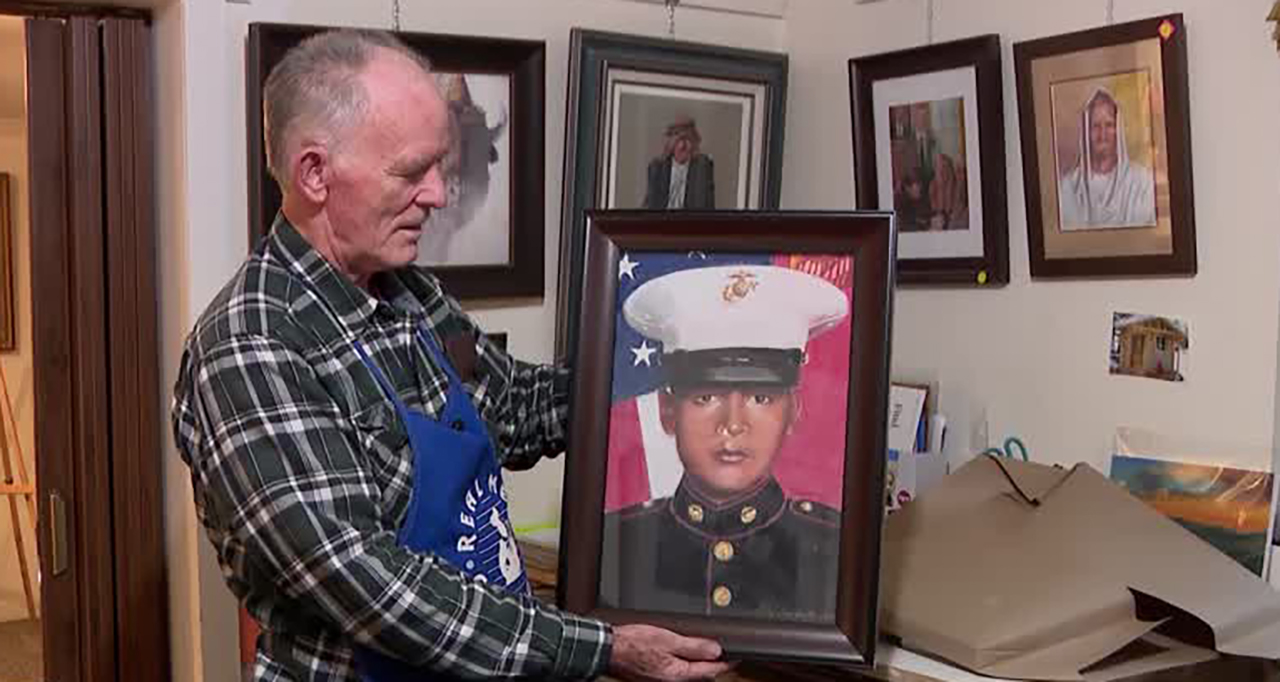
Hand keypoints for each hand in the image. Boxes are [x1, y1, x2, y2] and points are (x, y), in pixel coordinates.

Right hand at [608, 623, 733, 680]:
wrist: (609, 649)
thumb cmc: (632, 644)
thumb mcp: (668, 640)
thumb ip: (694, 646)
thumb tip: (715, 650)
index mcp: (678, 675)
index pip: (710, 671)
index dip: (725, 661)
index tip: (736, 655)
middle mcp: (671, 681)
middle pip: (700, 674)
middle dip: (712, 663)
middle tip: (722, 650)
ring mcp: (663, 680)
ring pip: (688, 673)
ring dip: (698, 662)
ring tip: (704, 649)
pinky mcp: (655, 676)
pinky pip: (676, 670)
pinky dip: (683, 662)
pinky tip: (682, 652)